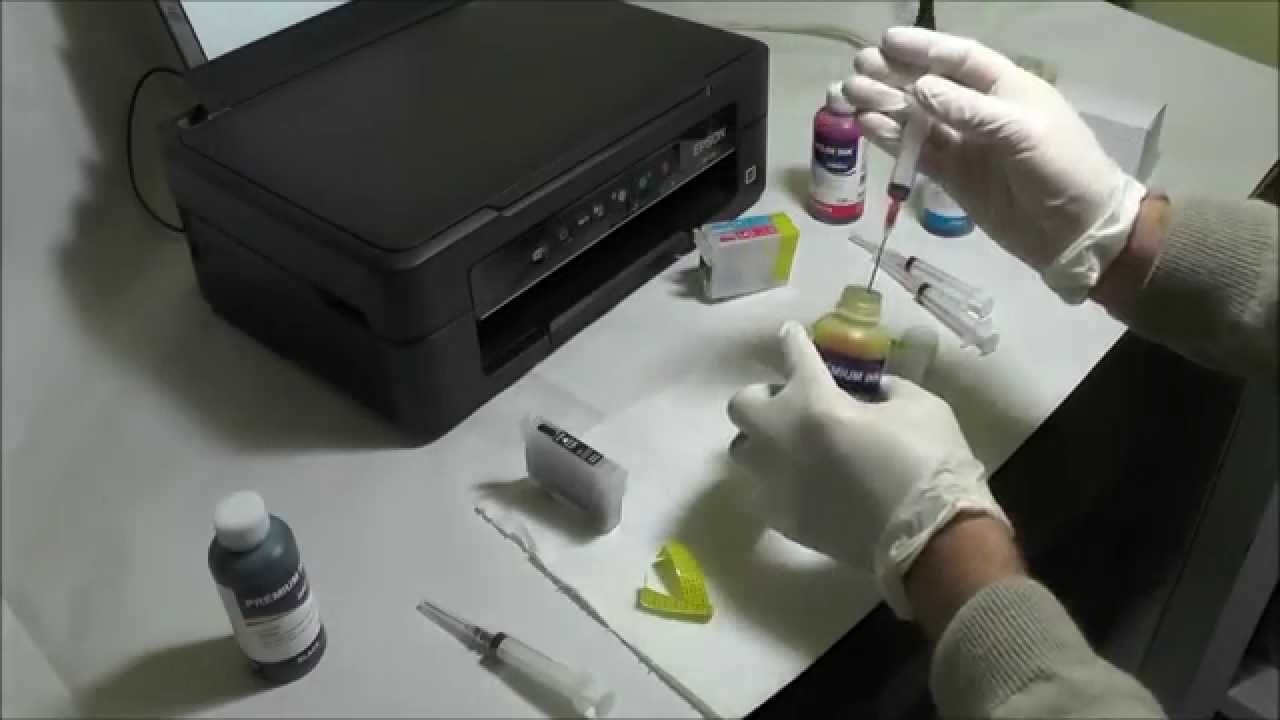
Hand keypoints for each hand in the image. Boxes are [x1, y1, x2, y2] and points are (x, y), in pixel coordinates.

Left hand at [726, 322, 1008, 617]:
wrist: (932, 540)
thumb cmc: (931, 464)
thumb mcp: (922, 406)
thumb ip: (889, 391)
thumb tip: (875, 392)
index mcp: (815, 401)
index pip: (794, 356)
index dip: (792, 341)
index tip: (789, 334)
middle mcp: (781, 437)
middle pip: (742, 404)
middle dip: (764, 398)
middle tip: (795, 404)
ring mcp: (776, 481)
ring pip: (743, 451)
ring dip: (763, 442)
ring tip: (794, 447)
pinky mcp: (781, 519)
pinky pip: (764, 491)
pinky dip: (779, 482)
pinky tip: (806, 485)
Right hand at [843, 28, 1146, 302]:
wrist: (1076, 232)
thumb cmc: (1063, 169)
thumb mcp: (1023, 132)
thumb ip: (970, 111)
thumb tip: (920, 89)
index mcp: (1006, 88)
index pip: (959, 58)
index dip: (924, 48)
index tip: (887, 41)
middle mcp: (980, 111)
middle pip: (929, 85)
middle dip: (893, 75)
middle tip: (857, 68)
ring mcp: (964, 145)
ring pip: (916, 119)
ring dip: (884, 106)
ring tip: (849, 95)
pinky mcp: (952, 177)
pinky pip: (917, 153)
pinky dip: (892, 140)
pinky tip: (866, 126)